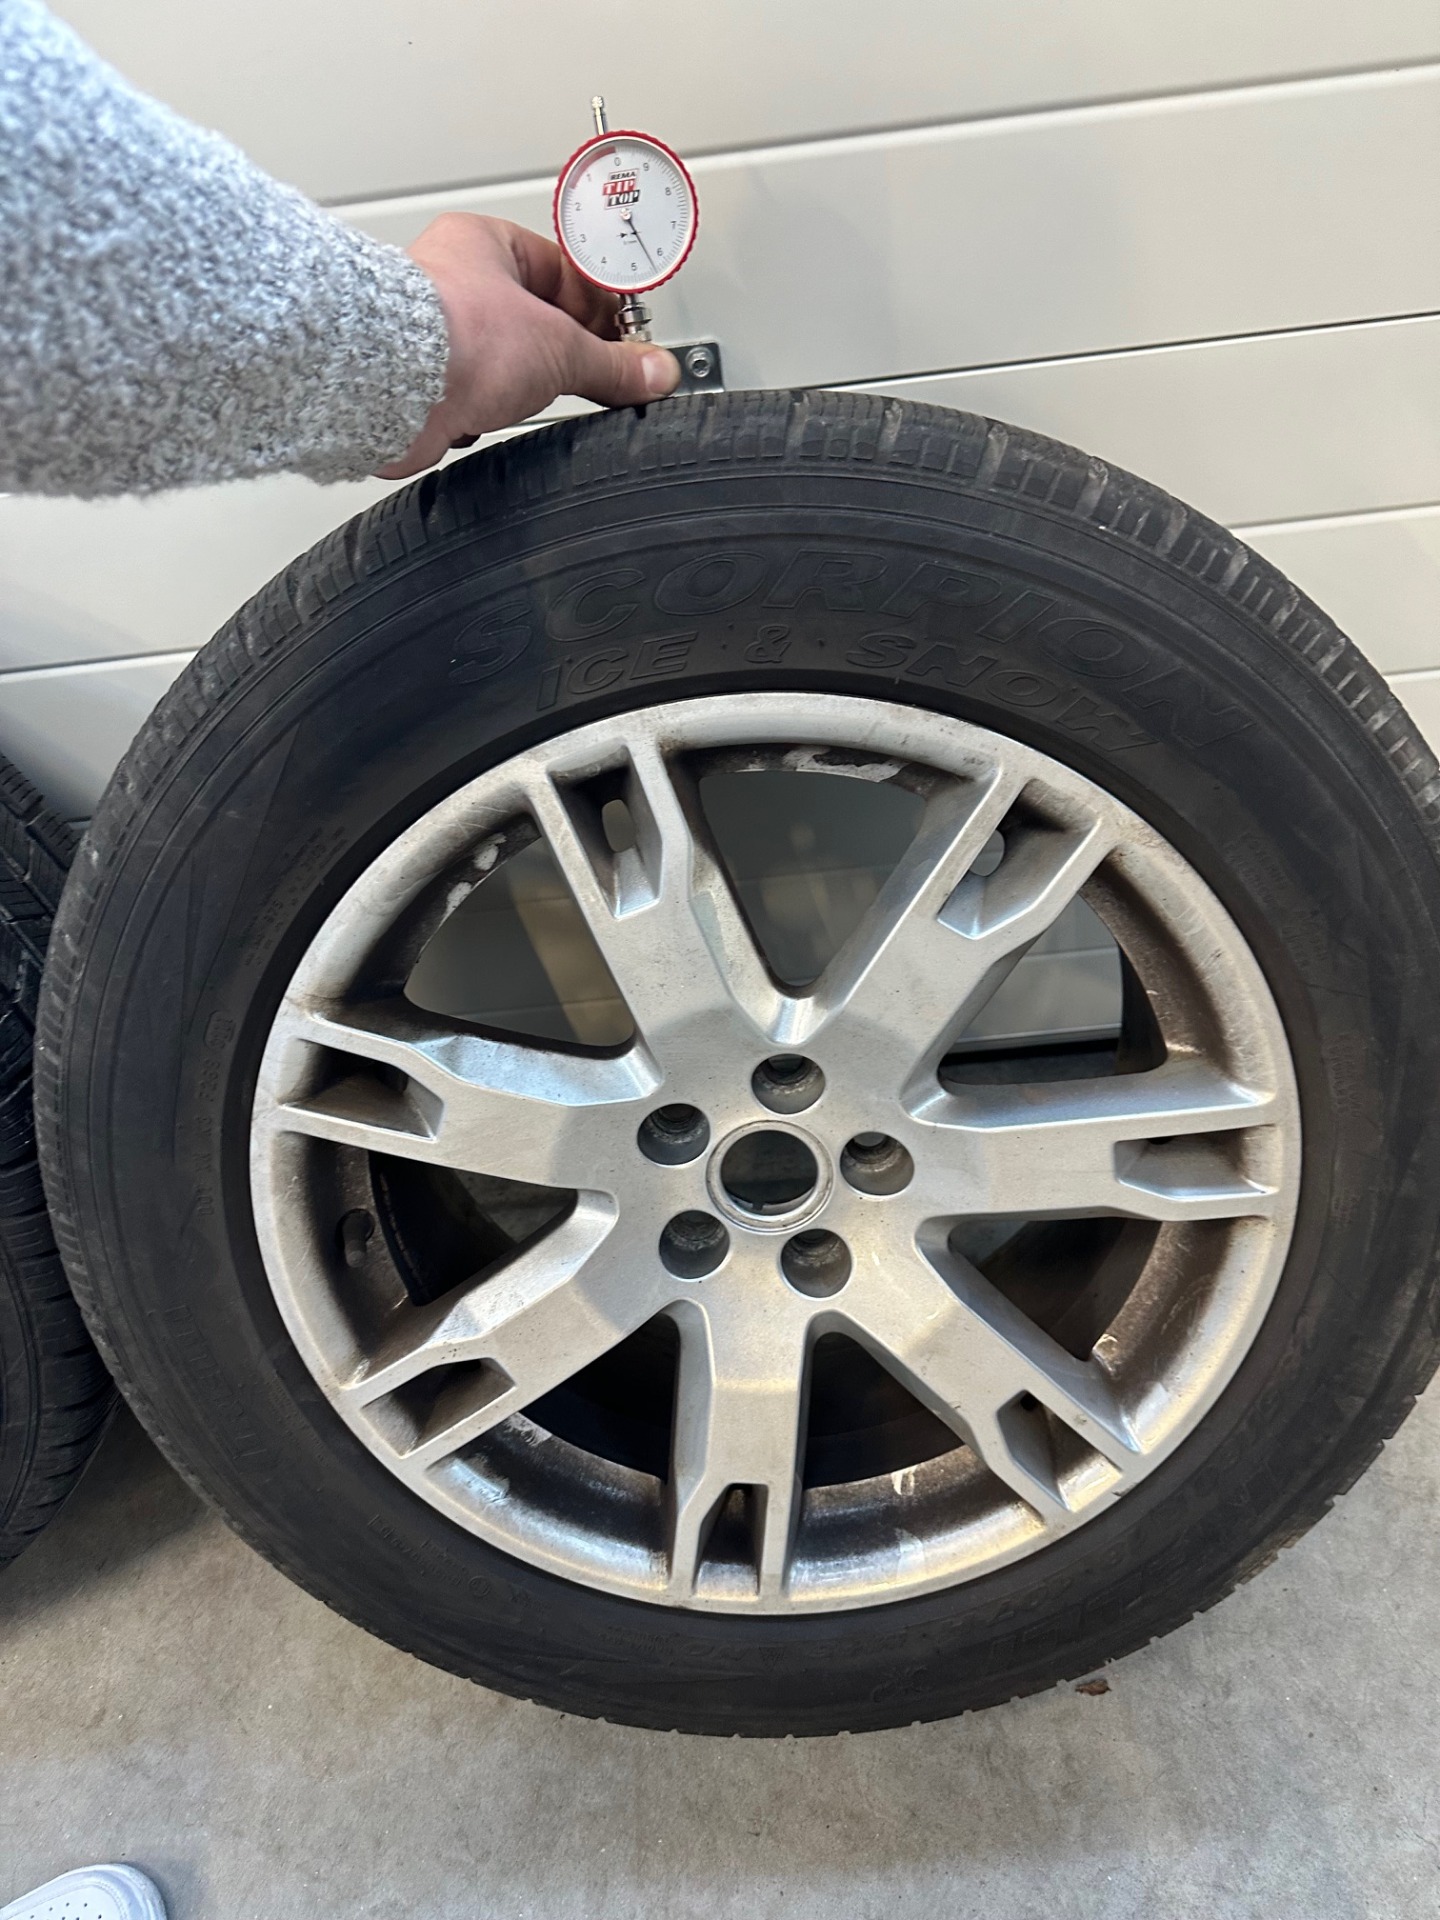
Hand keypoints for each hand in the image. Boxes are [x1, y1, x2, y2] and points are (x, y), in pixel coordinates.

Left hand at [378, 214, 680, 478]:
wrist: (390, 386)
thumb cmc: (451, 334)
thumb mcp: (560, 347)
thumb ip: (613, 364)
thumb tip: (653, 372)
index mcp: (485, 243)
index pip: (561, 268)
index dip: (600, 306)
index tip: (627, 340)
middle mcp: (453, 280)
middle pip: (532, 317)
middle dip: (564, 350)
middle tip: (596, 373)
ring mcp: (433, 332)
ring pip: (499, 358)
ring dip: (522, 383)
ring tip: (537, 394)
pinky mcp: (419, 381)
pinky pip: (468, 395)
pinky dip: (485, 411)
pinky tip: (493, 418)